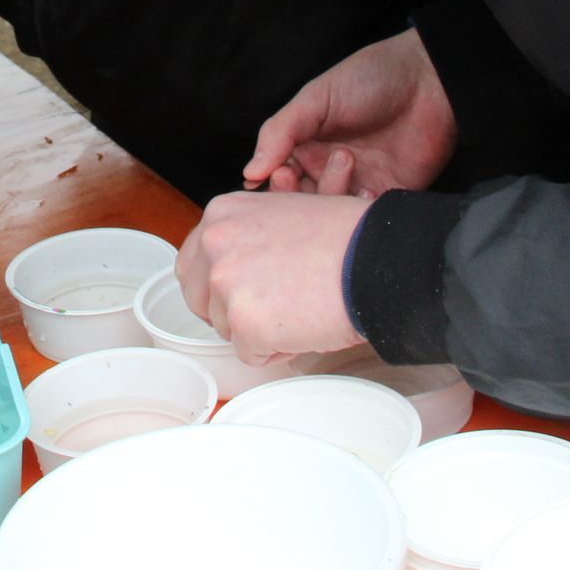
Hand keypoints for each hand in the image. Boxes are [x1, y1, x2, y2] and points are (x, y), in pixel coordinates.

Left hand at [176, 192, 368, 363]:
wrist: (376, 258)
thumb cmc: (344, 237)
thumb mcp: (280, 216)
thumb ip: (245, 239)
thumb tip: (228, 270)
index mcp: (221, 214)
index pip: (192, 265)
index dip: (217, 287)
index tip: (242, 293)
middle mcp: (215, 244)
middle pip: (200, 300)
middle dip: (232, 312)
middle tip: (273, 307)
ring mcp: (227, 284)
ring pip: (226, 329)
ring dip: (259, 330)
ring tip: (299, 309)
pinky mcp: (246, 322)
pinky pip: (251, 354)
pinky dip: (277, 350)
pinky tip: (304, 325)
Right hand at [244, 30, 456, 194]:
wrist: (429, 79)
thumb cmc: (369, 78)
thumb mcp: (316, 98)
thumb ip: (280, 132)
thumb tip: (250, 172)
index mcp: (305, 147)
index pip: (277, 180)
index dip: (275, 185)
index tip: (280, 172)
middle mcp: (328, 170)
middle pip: (302, 204)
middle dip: (299, 197)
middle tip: (303, 175)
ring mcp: (359, 184)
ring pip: (332, 215)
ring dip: (333, 197)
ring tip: (347, 161)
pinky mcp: (389, 195)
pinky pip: (367, 219)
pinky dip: (362, 213)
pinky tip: (370, 189)